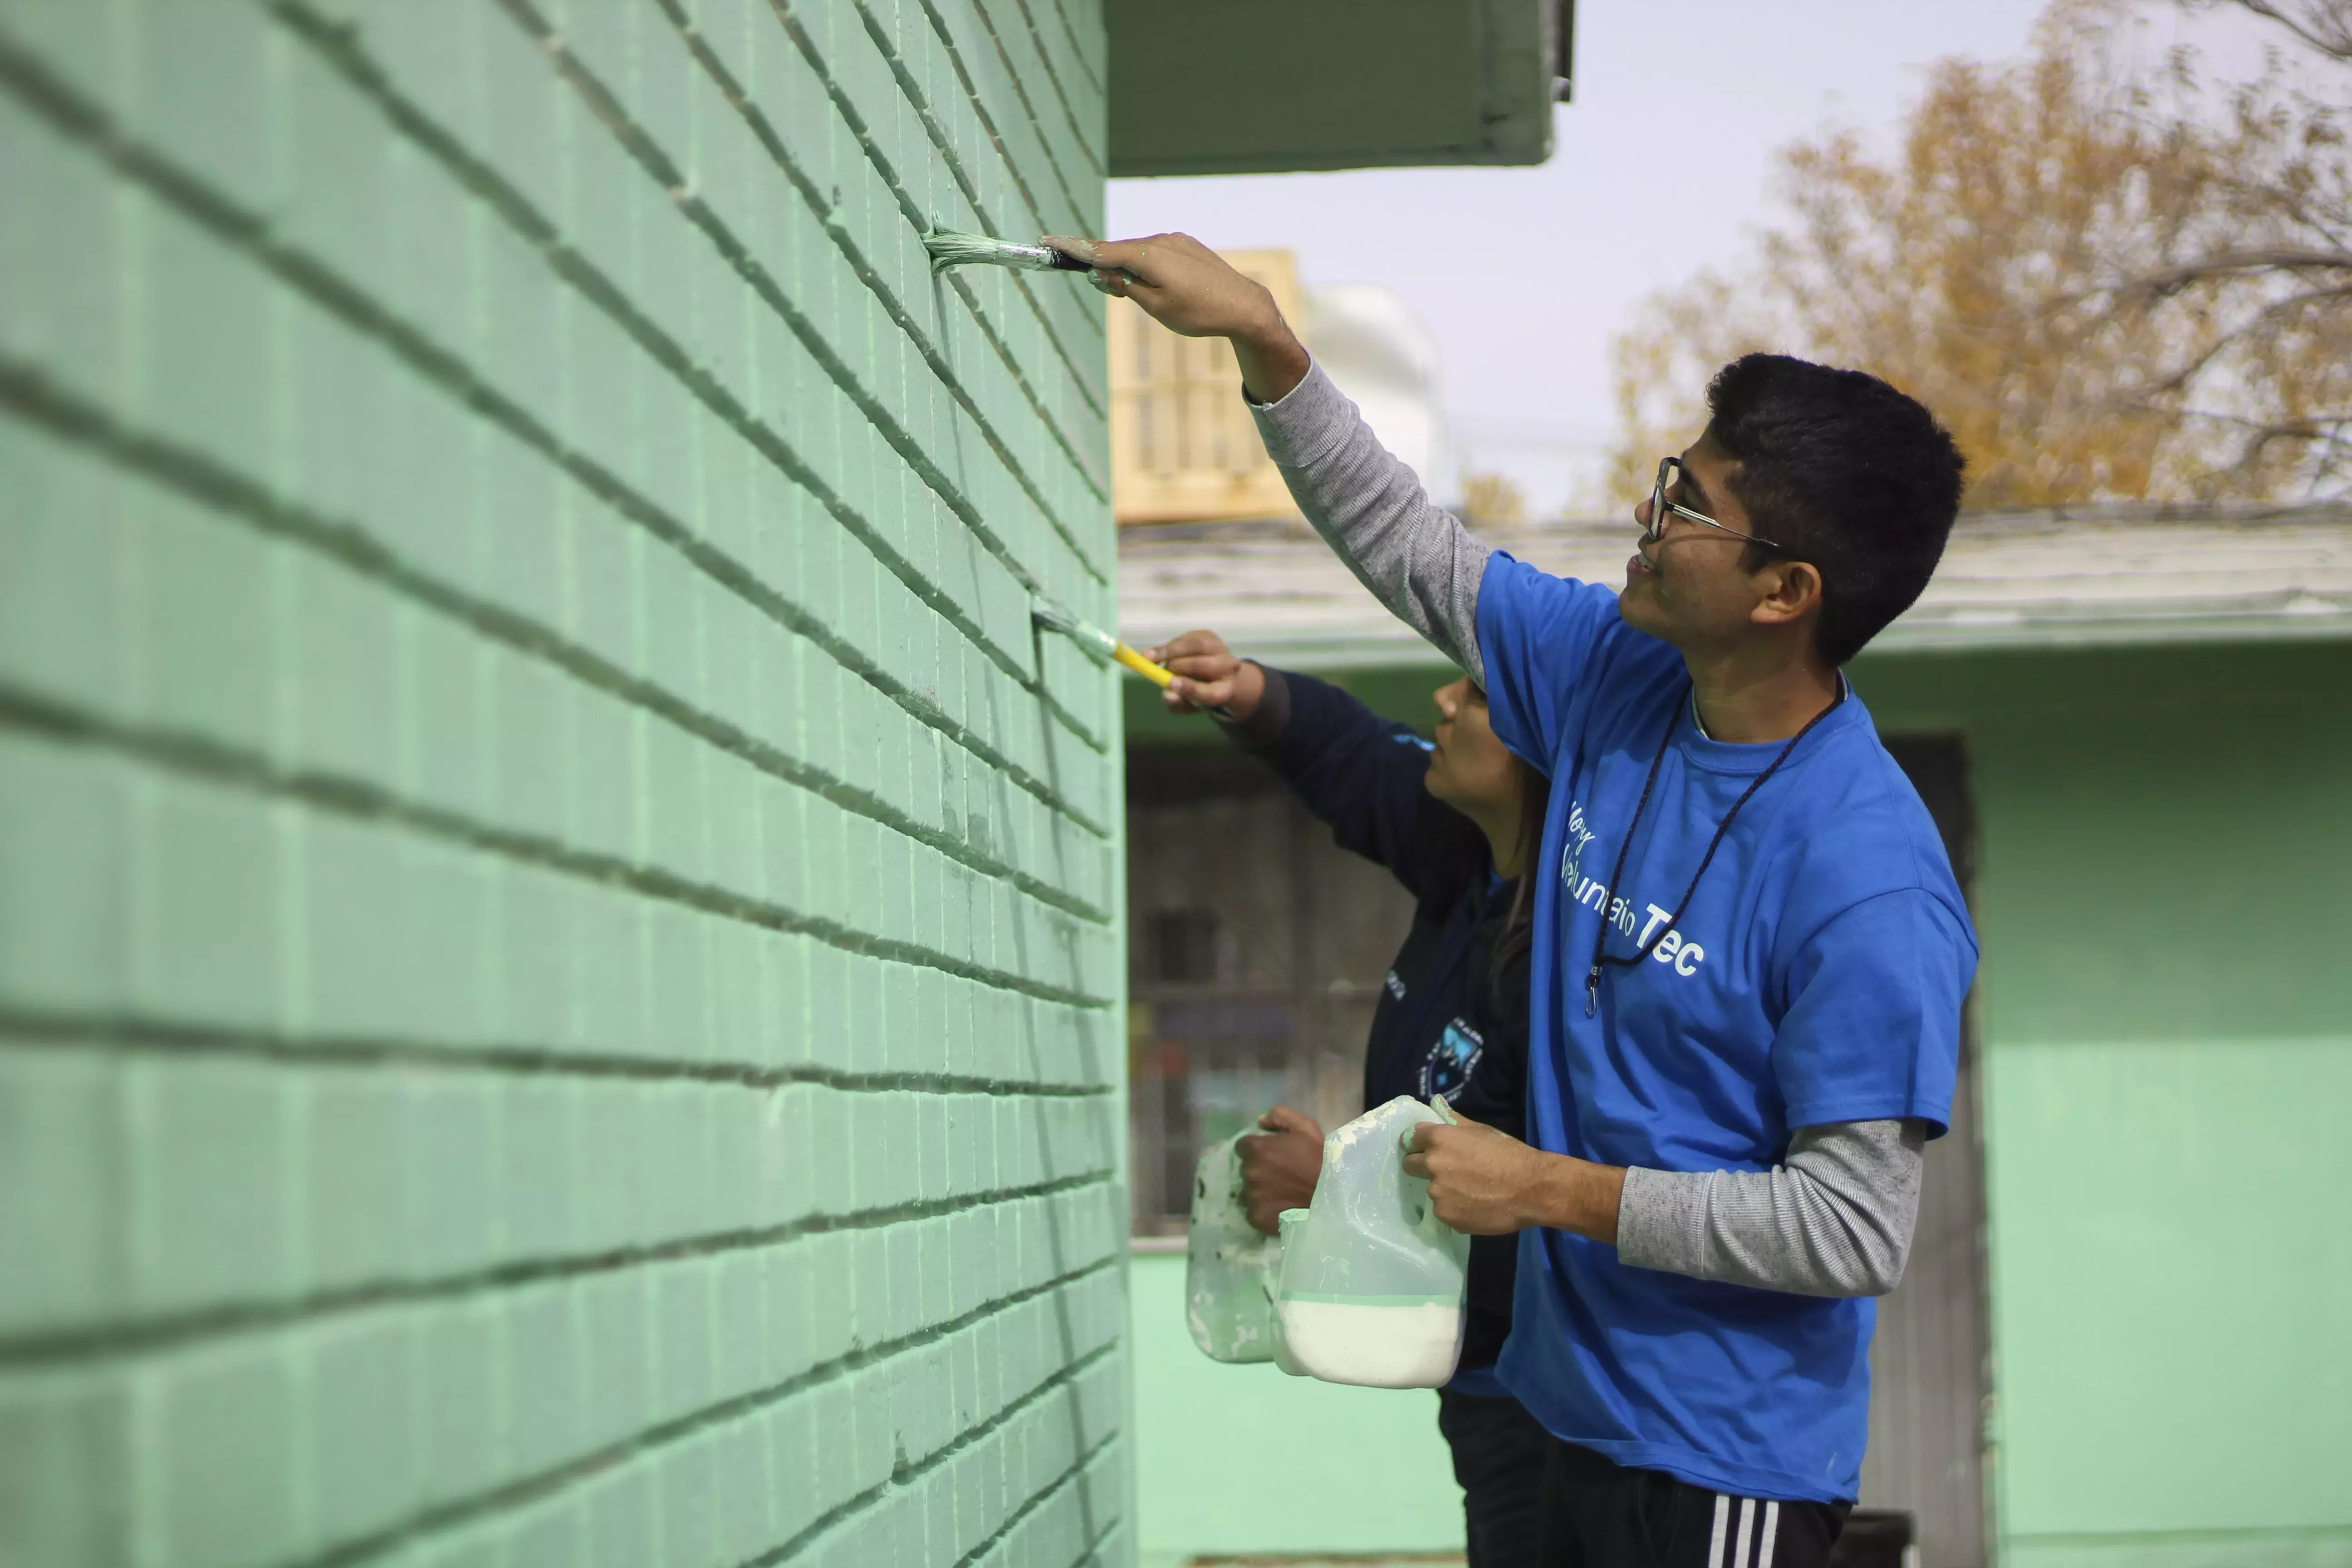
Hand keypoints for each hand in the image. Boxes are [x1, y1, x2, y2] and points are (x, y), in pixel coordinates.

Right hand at [1041, 233, 1311, 401]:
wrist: (1243, 306)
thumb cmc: (1198, 313)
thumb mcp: (1156, 306)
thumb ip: (1125, 286)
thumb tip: (1102, 273)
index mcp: (1149, 256)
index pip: (1101, 250)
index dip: (1073, 248)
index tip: (1048, 241)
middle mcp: (1161, 241)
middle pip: (1118, 249)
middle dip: (1103, 264)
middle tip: (1103, 286)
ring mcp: (1175, 241)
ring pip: (1137, 251)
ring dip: (1127, 266)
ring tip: (1135, 292)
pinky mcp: (1186, 245)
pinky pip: (1155, 251)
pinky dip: (1144, 263)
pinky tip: (1152, 282)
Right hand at [1146, 630, 1266, 717]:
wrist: (1217, 673)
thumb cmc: (1199, 692)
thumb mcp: (1188, 705)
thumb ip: (1177, 703)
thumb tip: (1167, 695)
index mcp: (1224, 692)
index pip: (1209, 692)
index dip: (1190, 688)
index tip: (1170, 684)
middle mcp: (1228, 669)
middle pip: (1202, 665)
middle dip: (1176, 666)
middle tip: (1155, 670)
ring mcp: (1221, 649)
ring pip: (1196, 646)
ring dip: (1171, 651)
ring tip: (1152, 657)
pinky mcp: (1210, 636)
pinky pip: (1189, 637)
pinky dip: (1173, 644)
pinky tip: (1163, 651)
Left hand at [1236, 1105, 1322, 1235]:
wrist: (1333, 1197)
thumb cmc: (1320, 1159)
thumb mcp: (1306, 1128)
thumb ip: (1280, 1117)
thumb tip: (1260, 1121)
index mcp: (1257, 1149)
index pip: (1242, 1146)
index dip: (1256, 1150)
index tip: (1269, 1155)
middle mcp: (1249, 1172)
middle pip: (1245, 1169)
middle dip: (1258, 1169)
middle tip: (1277, 1175)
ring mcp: (1251, 1196)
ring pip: (1246, 1191)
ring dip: (1257, 1190)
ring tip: (1277, 1194)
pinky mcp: (1256, 1216)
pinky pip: (1251, 1212)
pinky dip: (1261, 1209)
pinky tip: (1277, 1208)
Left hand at [1402, 1115, 1622, 1239]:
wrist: (1533, 1189)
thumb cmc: (1510, 1154)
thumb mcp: (1482, 1130)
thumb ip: (1454, 1119)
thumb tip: (1436, 1103)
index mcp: (1439, 1139)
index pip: (1410, 1138)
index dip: (1418, 1143)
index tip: (1425, 1148)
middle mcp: (1432, 1165)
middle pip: (1410, 1165)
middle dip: (1422, 1165)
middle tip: (1447, 1170)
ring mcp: (1438, 1194)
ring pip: (1431, 1191)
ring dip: (1444, 1190)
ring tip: (1471, 1191)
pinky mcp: (1447, 1217)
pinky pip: (1445, 1211)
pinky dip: (1456, 1209)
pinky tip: (1476, 1206)